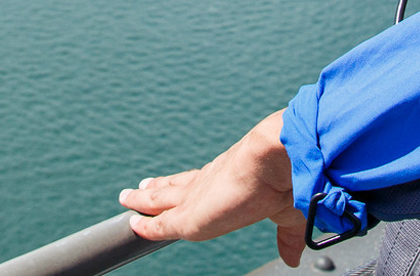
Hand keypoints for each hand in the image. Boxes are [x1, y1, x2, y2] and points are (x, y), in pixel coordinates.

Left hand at [119, 111, 304, 266]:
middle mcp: (208, 183)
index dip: (184, 184)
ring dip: (142, 201)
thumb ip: (286, 237)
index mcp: (229, 178)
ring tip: (127, 198)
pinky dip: (145, 226)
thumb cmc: (288, 181)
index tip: (172, 183)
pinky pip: (158, 225)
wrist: (278, 162)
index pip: (198, 182)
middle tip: (140, 188)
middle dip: (158, 189)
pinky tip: (132, 224)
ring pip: (159, 200)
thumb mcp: (287, 215)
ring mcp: (195, 198)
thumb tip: (293, 257)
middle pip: (174, 186)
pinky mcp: (188, 218)